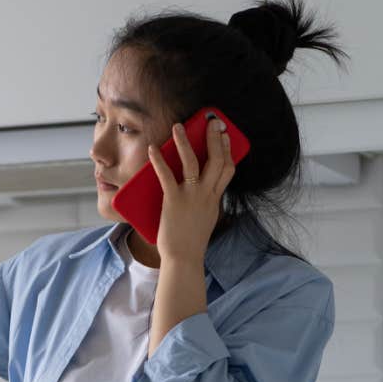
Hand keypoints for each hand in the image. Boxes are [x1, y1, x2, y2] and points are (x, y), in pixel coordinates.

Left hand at [147, 116, 235, 261]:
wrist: (184, 258)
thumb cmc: (191, 241)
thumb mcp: (206, 218)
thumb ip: (205, 203)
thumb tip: (200, 191)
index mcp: (215, 199)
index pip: (228, 169)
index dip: (229, 150)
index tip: (226, 136)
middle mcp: (207, 195)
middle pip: (217, 160)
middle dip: (215, 138)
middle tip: (211, 122)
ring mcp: (191, 197)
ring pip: (193, 162)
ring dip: (185, 142)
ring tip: (178, 126)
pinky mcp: (173, 201)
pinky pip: (166, 175)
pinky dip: (159, 160)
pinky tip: (153, 149)